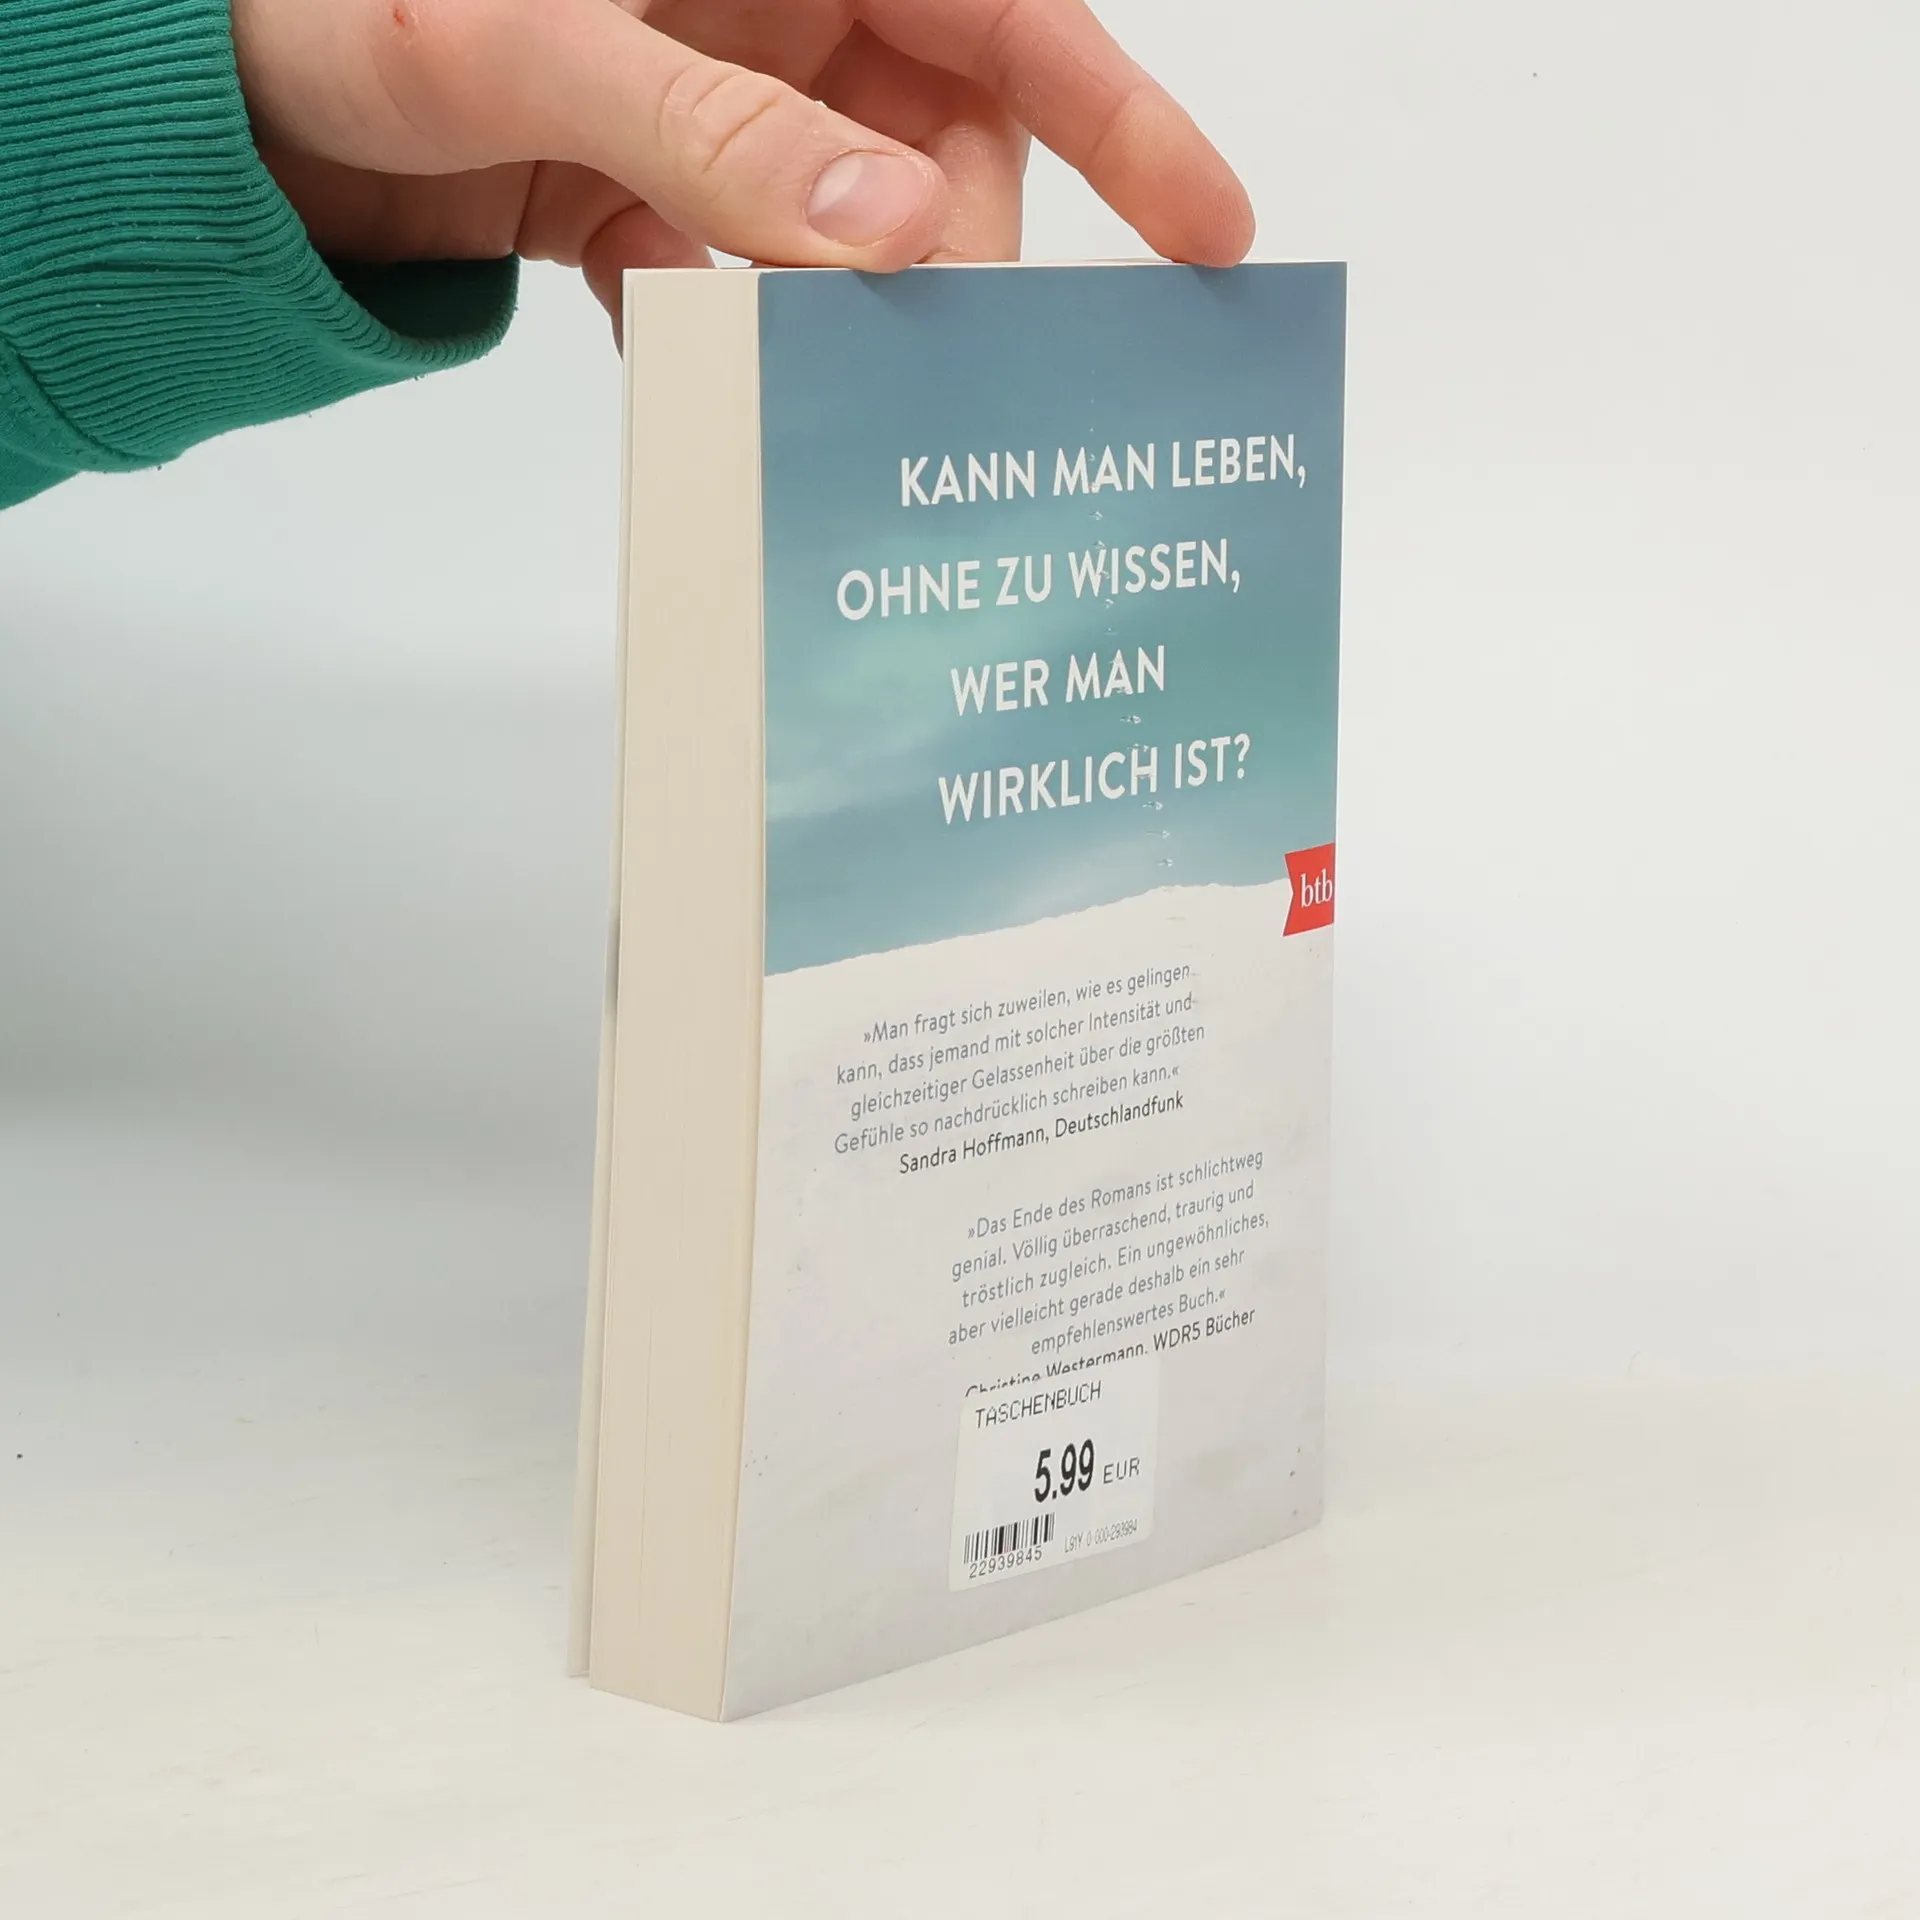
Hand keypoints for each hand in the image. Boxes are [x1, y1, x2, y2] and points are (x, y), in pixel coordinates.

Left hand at [232, 0, 1254, 325]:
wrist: (216, 102)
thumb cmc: (338, 2)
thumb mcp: (528, 44)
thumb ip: (709, 131)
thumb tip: (890, 232)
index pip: (1002, 16)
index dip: (1121, 121)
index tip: (1208, 233)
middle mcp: (771, 23)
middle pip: (942, 154)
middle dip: (951, 270)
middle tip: (939, 376)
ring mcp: (720, 123)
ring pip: (851, 245)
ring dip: (838, 332)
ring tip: (817, 408)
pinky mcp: (663, 210)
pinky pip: (746, 293)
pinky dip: (734, 353)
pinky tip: (705, 393)